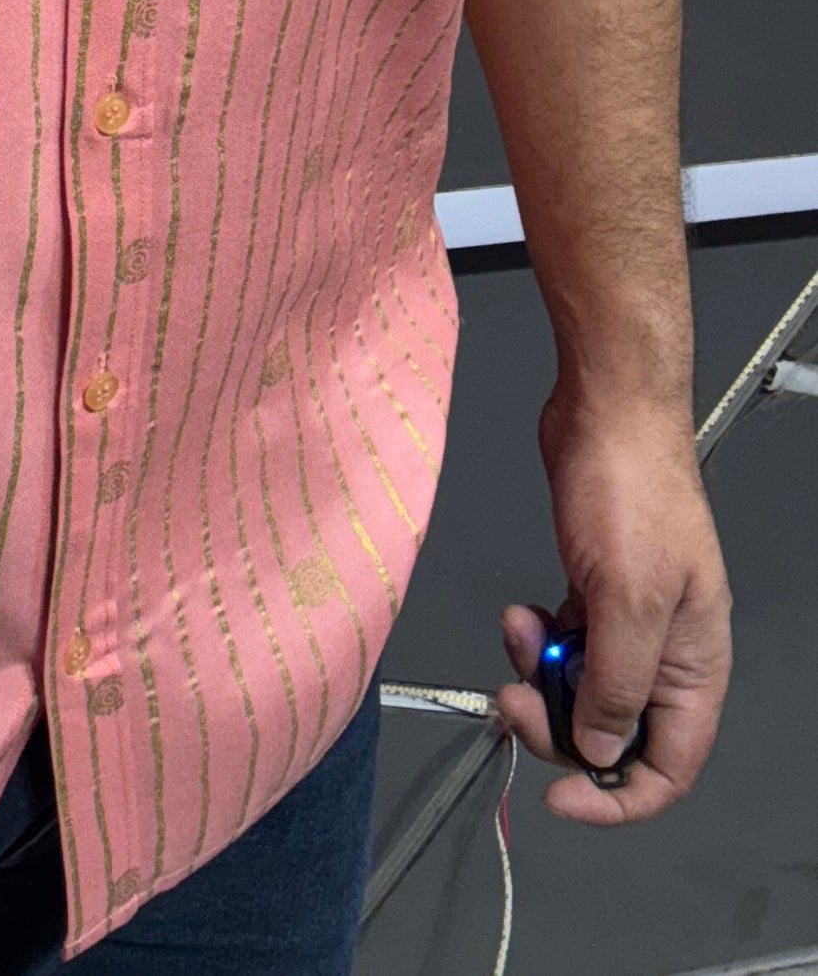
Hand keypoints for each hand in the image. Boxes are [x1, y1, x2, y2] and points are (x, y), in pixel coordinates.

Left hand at [494, 383, 731, 825]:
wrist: (607, 411)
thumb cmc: (634, 485)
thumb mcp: (627, 598)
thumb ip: (617, 683)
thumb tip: (597, 750)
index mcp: (695, 664)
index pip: (669, 766)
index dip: (619, 797)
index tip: (562, 797)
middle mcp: (666, 650)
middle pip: (611, 731)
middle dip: (558, 724)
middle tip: (515, 698)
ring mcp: (627, 619)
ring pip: (578, 686)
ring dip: (538, 672)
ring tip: (518, 631)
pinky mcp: (593, 588)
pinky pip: (562, 643)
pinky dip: (535, 637)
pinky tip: (521, 611)